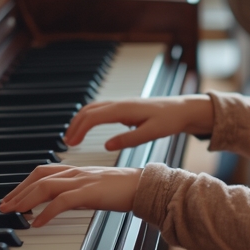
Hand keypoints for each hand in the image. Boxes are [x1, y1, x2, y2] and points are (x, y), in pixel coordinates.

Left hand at [0, 165, 142, 226]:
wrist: (144, 187)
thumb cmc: (123, 190)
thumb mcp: (94, 190)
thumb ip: (77, 194)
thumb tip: (59, 205)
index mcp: (77, 171)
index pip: (43, 172)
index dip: (25, 183)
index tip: (13, 197)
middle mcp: (76, 173)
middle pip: (39, 178)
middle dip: (19, 192)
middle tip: (4, 206)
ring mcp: (82, 181)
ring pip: (46, 187)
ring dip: (26, 200)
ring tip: (14, 213)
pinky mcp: (89, 192)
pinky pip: (62, 202)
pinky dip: (46, 212)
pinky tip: (37, 223)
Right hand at [65, 94, 214, 150]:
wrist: (182, 109)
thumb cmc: (170, 120)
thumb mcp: (151, 133)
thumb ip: (129, 140)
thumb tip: (107, 146)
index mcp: (124, 109)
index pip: (93, 117)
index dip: (79, 130)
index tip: (70, 144)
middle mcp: (120, 103)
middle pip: (88, 111)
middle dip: (74, 126)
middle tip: (66, 143)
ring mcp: (121, 104)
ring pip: (93, 108)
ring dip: (79, 121)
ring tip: (72, 137)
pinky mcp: (124, 107)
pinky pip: (100, 110)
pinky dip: (88, 118)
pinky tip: (86, 128)